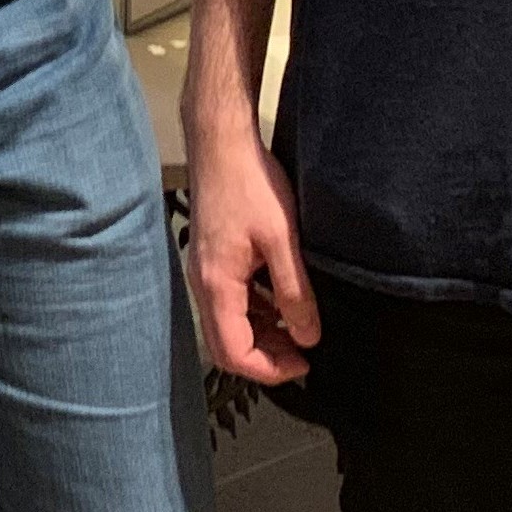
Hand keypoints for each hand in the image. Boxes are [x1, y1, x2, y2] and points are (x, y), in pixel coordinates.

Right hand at [184, 110, 320, 384]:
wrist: (222, 142)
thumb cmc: (248, 182)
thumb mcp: (282, 240)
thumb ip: (294, 292)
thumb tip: (307, 335)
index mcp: (216, 284)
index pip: (234, 352)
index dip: (269, 369)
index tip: (303, 366)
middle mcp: (203, 283)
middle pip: (226, 344)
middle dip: (265, 357)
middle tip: (302, 356)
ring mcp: (205, 270)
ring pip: (229, 322)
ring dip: (262, 334)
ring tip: (298, 328)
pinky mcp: (213, 257)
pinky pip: (231, 299)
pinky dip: (256, 310)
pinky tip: (281, 299)